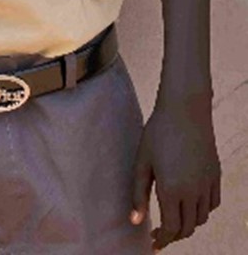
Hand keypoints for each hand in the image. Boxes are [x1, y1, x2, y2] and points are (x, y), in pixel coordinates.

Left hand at [131, 95, 221, 248]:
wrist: (185, 111)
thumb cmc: (157, 134)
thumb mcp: (141, 163)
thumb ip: (138, 194)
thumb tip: (136, 222)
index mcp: (172, 190)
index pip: (171, 228)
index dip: (163, 240)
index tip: (153, 244)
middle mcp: (193, 191)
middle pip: (188, 227)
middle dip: (174, 235)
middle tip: (160, 235)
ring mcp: (208, 184)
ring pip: (202, 218)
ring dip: (188, 224)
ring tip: (173, 220)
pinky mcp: (216, 176)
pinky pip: (213, 204)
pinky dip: (202, 211)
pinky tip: (189, 205)